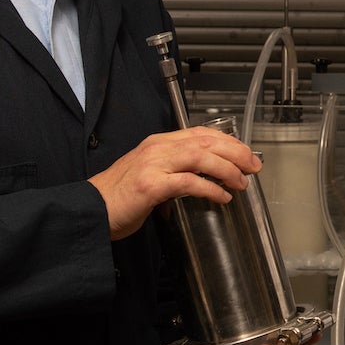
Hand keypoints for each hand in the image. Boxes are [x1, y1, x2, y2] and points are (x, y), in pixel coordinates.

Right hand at [91, 125, 260, 240]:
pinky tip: (222, 196)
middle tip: (253, 166)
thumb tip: (203, 178)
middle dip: (236, 152)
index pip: (200, 133)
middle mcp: (157, 148)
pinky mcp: (151, 185)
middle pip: (206, 141)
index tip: (245, 152)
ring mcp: (153, 165)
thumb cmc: (117, 197)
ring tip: (242, 182)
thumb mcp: (149, 174)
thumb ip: (173, 171)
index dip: (227, 141)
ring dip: (227, 169)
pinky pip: (189, 182)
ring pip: (201, 157)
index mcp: (157, 143)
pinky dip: (210, 188)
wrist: (90, 210)